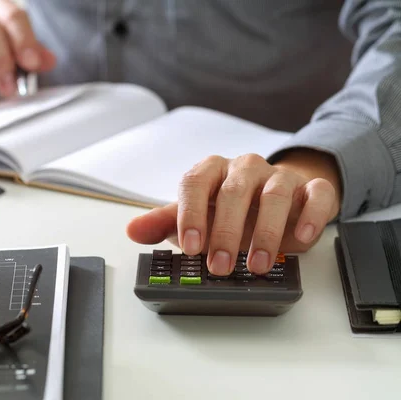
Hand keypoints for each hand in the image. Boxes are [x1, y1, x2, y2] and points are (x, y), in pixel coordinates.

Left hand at [127, 149, 341, 275]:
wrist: (275, 199)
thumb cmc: (228, 210)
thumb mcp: (195, 217)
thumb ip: (165, 223)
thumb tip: (133, 230)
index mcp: (212, 171)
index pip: (195, 182)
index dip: (191, 213)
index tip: (191, 247)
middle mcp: (244, 169)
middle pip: (234, 191)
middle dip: (225, 232)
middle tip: (219, 266)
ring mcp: (279, 176)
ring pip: (275, 194)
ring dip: (266, 231)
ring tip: (256, 265)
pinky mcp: (312, 188)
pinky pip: (317, 194)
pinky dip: (310, 216)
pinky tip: (301, 239)